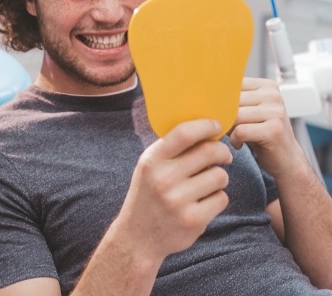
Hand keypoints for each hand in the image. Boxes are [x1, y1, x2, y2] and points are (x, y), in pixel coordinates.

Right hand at [115, 119, 232, 261]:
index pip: (184, 133)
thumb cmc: (148, 193)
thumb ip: (171, 148)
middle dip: (222, 151)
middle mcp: (164, 178)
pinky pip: (221, 198)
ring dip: (219, 177)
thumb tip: (204, 128)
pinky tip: (204, 201)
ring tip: (207, 183)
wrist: (138, 236)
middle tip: (223, 156)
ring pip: (220, 176)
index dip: (205, 125)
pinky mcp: (193, 219)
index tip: (216, 125)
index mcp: (152, 160)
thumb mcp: (149, 166)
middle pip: (209, 152)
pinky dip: (217, 198)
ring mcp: (178, 200)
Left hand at [228, 77, 301, 176]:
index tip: (220, 112)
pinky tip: (240, 143)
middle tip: (225, 127)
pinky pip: (240, 131)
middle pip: (232, 100)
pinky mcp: (274, 129)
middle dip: (224, 116)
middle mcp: (273, 95)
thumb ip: (233, 100)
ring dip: (229, 129)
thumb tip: (203, 97)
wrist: (286, 158)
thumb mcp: (248, 111)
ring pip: (235, 116)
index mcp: (266, 86)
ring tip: (234, 135)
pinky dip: (235, 140)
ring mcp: (276, 112)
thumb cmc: (261, 133)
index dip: (221, 100)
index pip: (232, 85)